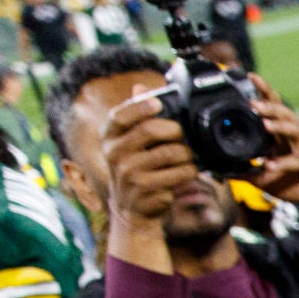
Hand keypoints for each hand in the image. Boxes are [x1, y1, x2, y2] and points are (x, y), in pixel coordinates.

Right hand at [101, 93, 198, 228]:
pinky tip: (189, 171)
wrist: (133, 210)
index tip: (159, 104)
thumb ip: (136, 117)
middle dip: (174, 130)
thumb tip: (140, 87)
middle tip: (185, 134)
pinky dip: (190, 171)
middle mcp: (114, 153)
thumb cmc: (136, 169)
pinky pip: (178, 174)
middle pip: (149, 130)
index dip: (140, 106)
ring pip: (169, 153)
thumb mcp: (129, 143)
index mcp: (109, 137)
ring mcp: (128, 173)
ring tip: (189, 155)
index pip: (120, 115)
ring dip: (186, 153)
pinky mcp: (145, 191)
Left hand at [244, 75, 298, 208]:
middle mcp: (295, 134)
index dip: (262, 91)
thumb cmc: (298, 183)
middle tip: (252, 102)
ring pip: (294, 129)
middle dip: (269, 104)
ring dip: (279, 125)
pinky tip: (270, 165)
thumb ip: (250, 174)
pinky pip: (298, 159)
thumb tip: (226, 172)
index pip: (273, 106)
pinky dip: (283, 162)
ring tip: (265, 124)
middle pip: (283, 111)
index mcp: (283, 133)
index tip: (249, 76)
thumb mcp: (268, 179)